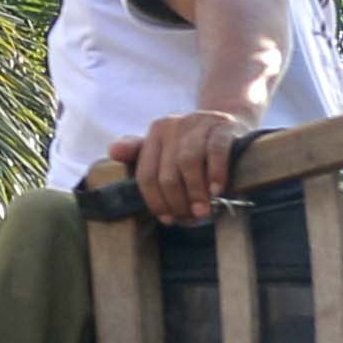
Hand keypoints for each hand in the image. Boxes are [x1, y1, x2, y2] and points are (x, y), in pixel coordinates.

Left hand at [133, 102, 250, 223]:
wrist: (229, 125)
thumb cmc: (193, 146)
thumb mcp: (165, 149)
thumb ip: (139, 154)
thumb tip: (112, 151)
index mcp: (156, 133)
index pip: (147, 174)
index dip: (156, 201)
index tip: (168, 219)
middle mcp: (173, 125)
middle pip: (167, 173)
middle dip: (177, 201)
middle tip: (190, 217)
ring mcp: (199, 123)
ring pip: (189, 162)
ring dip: (195, 192)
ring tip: (203, 211)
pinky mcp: (223, 126)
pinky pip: (216, 151)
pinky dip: (216, 174)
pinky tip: (217, 190)